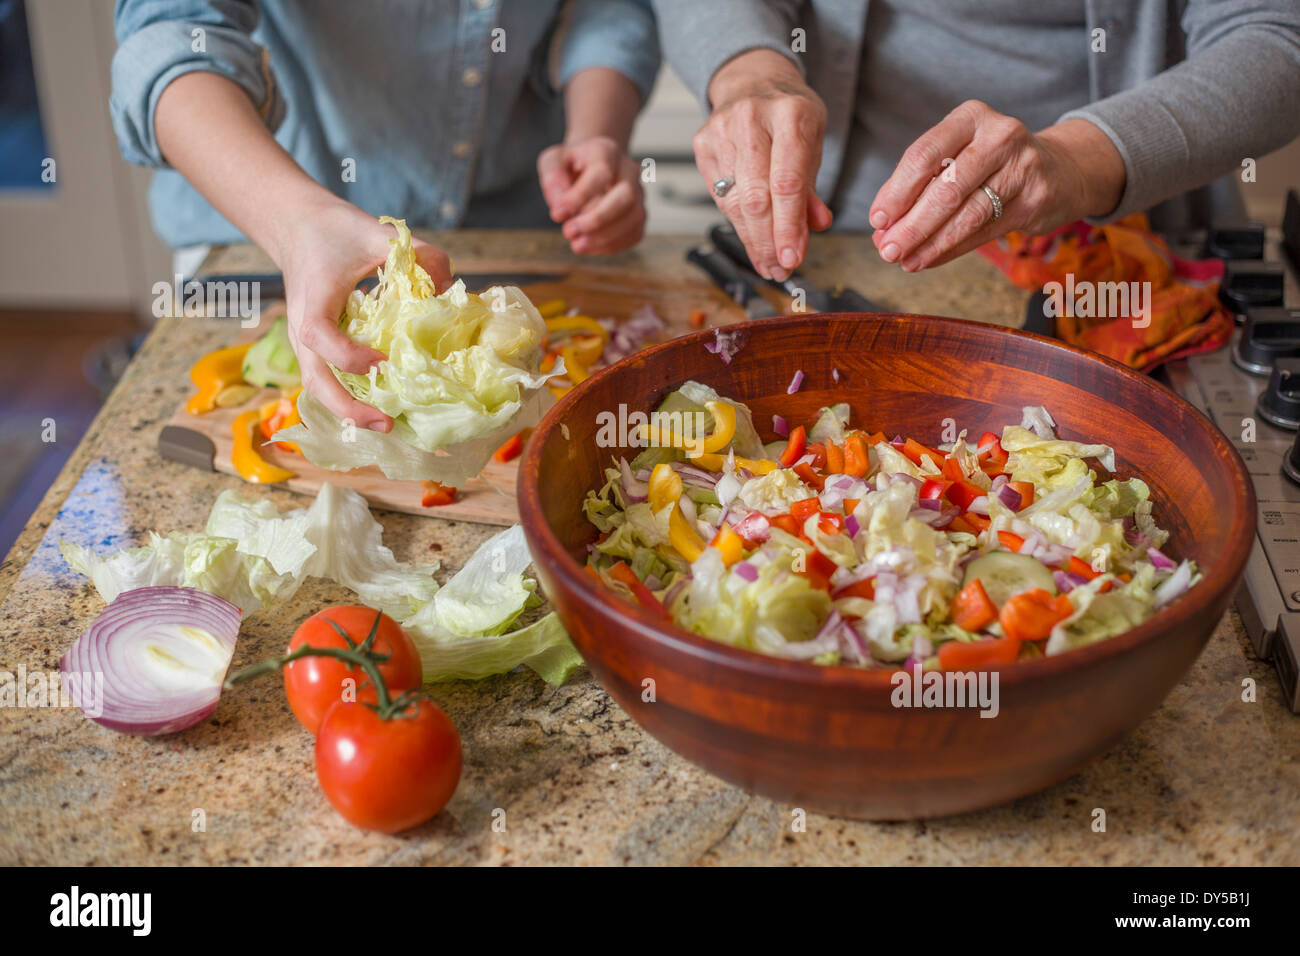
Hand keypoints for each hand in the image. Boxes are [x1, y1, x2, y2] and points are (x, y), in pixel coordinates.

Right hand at [273, 200, 452, 430]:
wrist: (298, 228)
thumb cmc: (337, 231)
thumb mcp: (381, 234)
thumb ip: (421, 256)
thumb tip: (452, 291)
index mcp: (314, 298)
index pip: (319, 335)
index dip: (348, 355)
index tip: (382, 363)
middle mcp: (301, 326)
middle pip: (313, 379)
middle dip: (347, 408)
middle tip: (386, 423)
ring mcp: (303, 340)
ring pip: (316, 386)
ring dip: (347, 411)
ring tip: (386, 425)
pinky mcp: (312, 347)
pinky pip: (325, 379)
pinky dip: (347, 398)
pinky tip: (379, 407)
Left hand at [538, 136, 645, 254]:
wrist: (589, 168)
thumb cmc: (570, 165)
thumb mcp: (552, 162)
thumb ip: (552, 179)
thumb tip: (560, 207)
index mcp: (606, 151)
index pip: (602, 173)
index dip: (580, 197)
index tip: (557, 214)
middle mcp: (629, 170)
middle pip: (627, 196)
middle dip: (597, 220)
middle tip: (568, 232)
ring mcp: (639, 193)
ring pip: (634, 218)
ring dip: (604, 237)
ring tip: (576, 244)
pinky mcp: (639, 215)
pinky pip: (634, 234)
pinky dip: (611, 245)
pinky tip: (589, 246)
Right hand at [693, 49, 833, 281]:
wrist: (753, 81)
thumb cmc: (788, 116)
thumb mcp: (813, 142)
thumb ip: (811, 187)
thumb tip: (815, 226)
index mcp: (790, 114)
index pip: (787, 183)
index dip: (789, 226)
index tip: (793, 258)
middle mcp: (752, 118)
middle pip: (756, 197)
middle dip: (768, 241)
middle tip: (779, 268)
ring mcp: (722, 130)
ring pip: (735, 202)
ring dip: (753, 240)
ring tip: (768, 263)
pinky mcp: (702, 143)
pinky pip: (720, 196)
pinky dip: (738, 223)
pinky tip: (752, 239)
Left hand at [868, 102, 1125, 271]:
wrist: (1058, 169)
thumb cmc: (990, 163)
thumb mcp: (956, 155)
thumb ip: (919, 185)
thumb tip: (882, 227)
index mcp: (970, 117)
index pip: (924, 155)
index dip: (897, 191)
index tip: (877, 220)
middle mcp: (999, 136)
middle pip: (946, 188)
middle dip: (912, 225)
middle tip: (887, 251)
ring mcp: (1022, 167)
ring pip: (967, 214)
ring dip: (931, 243)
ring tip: (905, 260)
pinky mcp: (1035, 199)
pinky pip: (985, 231)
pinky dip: (951, 249)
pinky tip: (930, 259)